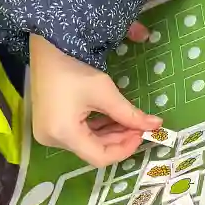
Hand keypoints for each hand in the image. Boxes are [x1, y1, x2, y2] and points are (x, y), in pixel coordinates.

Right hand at [30, 34, 160, 165]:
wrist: (48, 47)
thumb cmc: (74, 68)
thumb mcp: (105, 92)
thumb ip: (130, 114)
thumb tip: (157, 124)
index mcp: (64, 134)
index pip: (100, 157)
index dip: (124, 149)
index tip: (141, 134)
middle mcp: (53, 139)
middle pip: (93, 150)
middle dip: (119, 139)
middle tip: (139, 126)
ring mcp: (49, 132)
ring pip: (87, 142)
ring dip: (110, 133)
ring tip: (129, 120)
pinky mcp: (50, 124)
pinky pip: (78, 133)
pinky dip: (97, 128)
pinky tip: (113, 117)